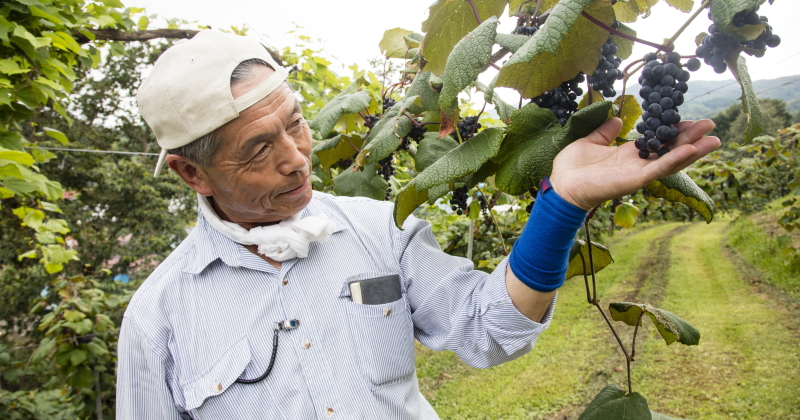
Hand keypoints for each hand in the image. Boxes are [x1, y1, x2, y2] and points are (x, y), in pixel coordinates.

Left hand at [549, 118, 720, 210]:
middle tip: (711, 125)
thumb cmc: (572, 166)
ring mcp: (638, 173)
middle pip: (671, 150)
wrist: (561, 185)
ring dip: (693, 150)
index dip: (673, 130)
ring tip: (713, 139)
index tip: (689, 118)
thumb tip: (617, 118)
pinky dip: (674, 160)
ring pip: (671, 161)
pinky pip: (658, 169)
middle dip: (691, 138)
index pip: (657, 141)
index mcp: (628, 154)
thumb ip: (604, 131)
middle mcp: (637, 164)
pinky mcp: (634, 181)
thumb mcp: (590, 141)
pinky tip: (690, 150)